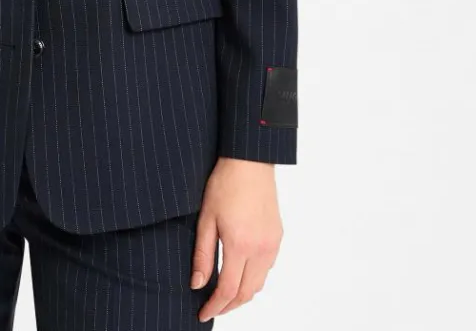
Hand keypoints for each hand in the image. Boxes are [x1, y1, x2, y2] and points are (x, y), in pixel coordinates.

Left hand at [190, 157, 282, 321]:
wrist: (250, 162)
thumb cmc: (225, 184)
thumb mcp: (206, 218)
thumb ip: (202, 254)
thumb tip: (198, 283)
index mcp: (240, 245)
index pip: (228, 290)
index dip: (215, 306)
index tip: (203, 313)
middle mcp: (260, 249)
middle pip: (247, 293)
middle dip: (229, 306)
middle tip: (213, 308)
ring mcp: (272, 244)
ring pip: (259, 283)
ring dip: (243, 294)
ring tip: (225, 294)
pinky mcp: (278, 237)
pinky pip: (267, 268)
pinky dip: (254, 278)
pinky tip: (241, 273)